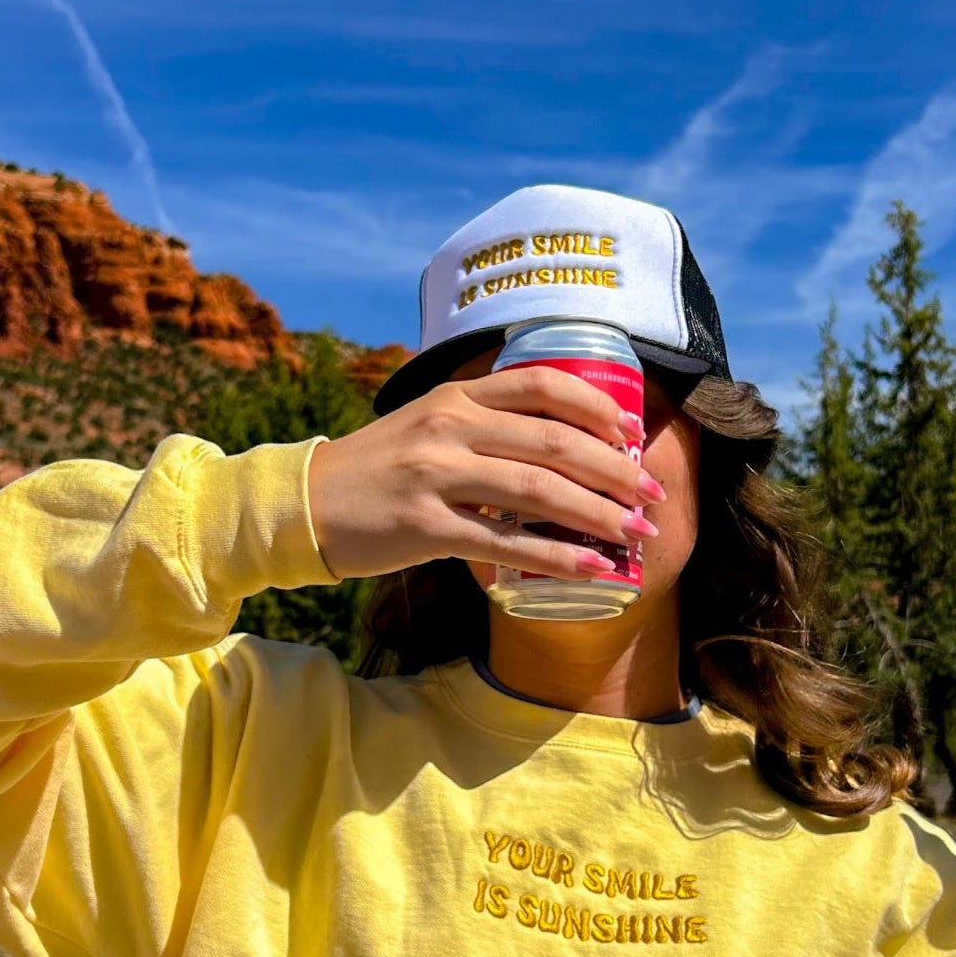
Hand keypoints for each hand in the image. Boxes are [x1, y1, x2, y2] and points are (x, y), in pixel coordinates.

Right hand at [307, 366, 661, 580]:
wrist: (303, 504)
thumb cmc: (375, 470)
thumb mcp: (426, 427)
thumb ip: (482, 426)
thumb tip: (557, 448)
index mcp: (455, 398)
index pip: (543, 386)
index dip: (598, 408)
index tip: (632, 436)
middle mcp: (450, 428)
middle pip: (556, 442)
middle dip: (615, 471)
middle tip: (652, 496)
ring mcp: (436, 476)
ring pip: (539, 491)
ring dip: (599, 514)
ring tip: (636, 533)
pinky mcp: (425, 526)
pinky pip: (507, 542)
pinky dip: (557, 557)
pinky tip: (592, 570)